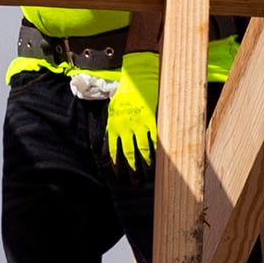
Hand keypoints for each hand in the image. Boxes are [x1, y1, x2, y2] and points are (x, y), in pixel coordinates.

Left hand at [104, 52, 162, 169]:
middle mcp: (127, 127)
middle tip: (136, 184)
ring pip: (144, 150)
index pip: (115, 152)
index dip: (118, 166)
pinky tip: (159, 162)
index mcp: (115, 126)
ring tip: (149, 178)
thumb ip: (111, 131)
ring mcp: (141, 124)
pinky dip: (157, 151)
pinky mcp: (153, 120)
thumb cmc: (124, 96)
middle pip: (130, 154)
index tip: (121, 178)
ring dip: (146, 165)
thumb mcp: (112, 113)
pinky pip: (156, 139)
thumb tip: (104, 151)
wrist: (138, 78)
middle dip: (133, 171)